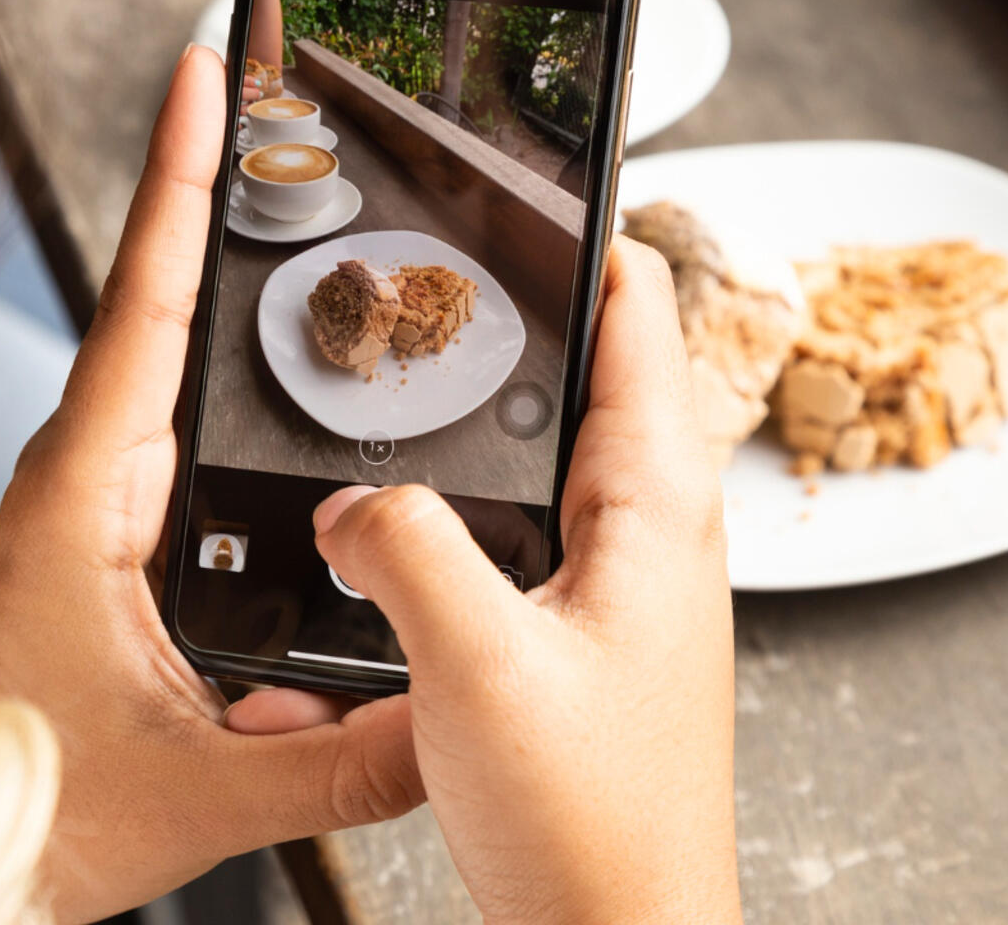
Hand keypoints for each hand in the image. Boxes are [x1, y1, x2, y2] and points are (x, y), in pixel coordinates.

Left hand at [0, 46, 420, 922]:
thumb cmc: (21, 804)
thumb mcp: (197, 791)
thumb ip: (336, 765)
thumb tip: (444, 730)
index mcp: (85, 497)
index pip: (145, 305)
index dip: (180, 180)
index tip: (205, 74)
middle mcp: (87, 476)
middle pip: (164, 296)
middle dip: (223, 187)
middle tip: (282, 90)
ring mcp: (98, 497)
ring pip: (174, 358)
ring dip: (229, 271)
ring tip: (299, 184)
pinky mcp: (116, 529)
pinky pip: (184, 421)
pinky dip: (234, 364)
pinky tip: (291, 348)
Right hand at [313, 239, 741, 923]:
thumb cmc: (592, 826)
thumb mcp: (474, 666)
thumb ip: (404, 552)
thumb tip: (350, 505)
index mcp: (657, 504)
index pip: (639, 312)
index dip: (581, 231)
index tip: (511, 182)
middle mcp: (656, 528)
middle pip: (597, 365)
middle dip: (519, 309)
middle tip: (431, 267)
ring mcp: (626, 579)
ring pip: (557, 446)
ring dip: (494, 406)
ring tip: (410, 370)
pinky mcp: (588, 628)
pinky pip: (531, 521)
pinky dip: (472, 492)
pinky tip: (407, 513)